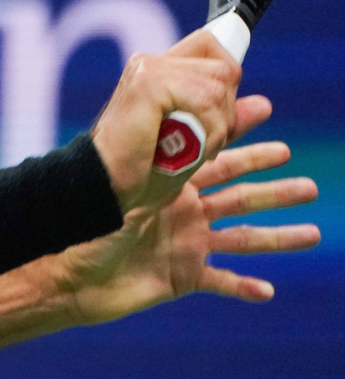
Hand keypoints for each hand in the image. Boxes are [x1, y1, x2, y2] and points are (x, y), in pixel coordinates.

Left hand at [52, 139, 319, 325]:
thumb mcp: (124, 177)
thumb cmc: (86, 219)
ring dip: (278, 236)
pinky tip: (268, 290)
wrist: (65, 269)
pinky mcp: (180, 277)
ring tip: (314, 233)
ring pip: (242, 239)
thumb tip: (172, 87)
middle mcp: (182, 211)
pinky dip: (244, 287)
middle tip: (310, 185)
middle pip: (239, 196)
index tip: (276, 131)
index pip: (217, 157)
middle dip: (275, 188)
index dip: (246, 144)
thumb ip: (156, 144)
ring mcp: (184, 244)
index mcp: (170, 183)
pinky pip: (220, 283)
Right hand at [93, 30, 242, 209]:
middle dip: (225, 111)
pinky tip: (191, 149)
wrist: (106, 185)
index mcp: (156, 72)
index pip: (211, 45)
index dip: (226, 74)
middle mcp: (150, 64)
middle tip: (200, 141)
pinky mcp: (150, 83)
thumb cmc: (140, 169)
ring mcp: (149, 70)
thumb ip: (224, 119)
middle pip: (223, 67)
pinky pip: (206, 98)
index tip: (223, 111)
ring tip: (191, 148)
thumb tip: (264, 105)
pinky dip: (209, 131)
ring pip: (219, 84)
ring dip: (216, 126)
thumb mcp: (192, 142)